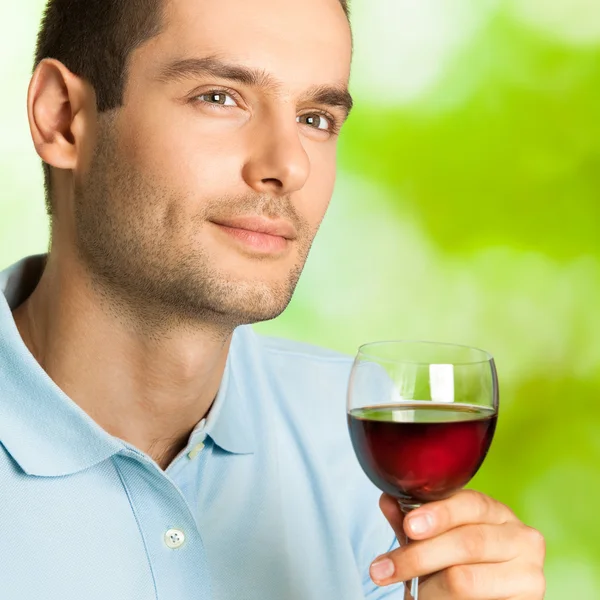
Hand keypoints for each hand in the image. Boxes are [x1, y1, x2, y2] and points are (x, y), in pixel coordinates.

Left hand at [370, 490, 545, 598]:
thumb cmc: (455, 565)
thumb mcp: (431, 540)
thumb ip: (411, 521)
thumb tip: (387, 500)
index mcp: (495, 512)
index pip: (470, 503)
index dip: (438, 513)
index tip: (409, 526)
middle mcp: (521, 537)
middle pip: (467, 542)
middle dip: (420, 556)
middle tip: (384, 568)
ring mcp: (529, 573)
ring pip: (466, 578)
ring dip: (429, 588)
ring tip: (410, 592)